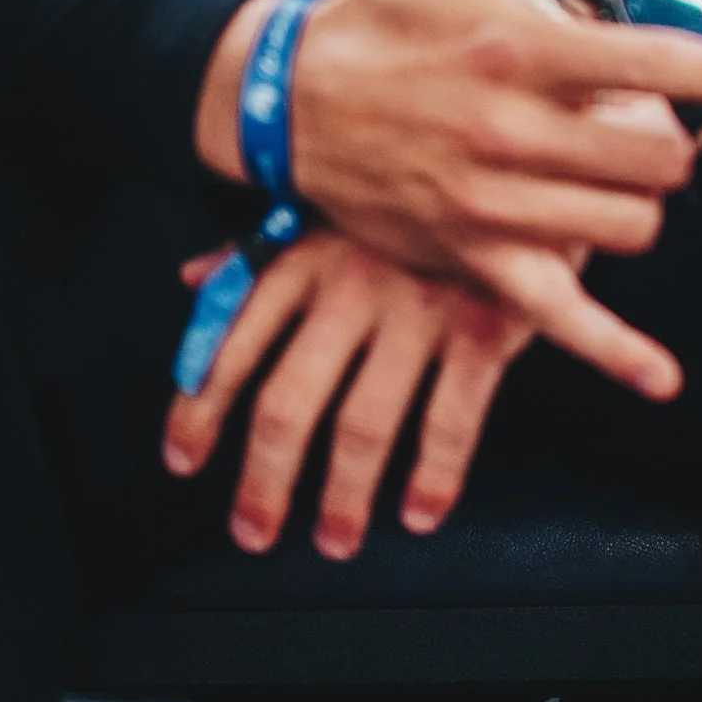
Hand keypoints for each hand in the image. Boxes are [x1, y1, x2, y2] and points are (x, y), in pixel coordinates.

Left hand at [163, 228, 533, 558]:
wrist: (517, 162)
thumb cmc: (415, 193)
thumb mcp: (331, 205)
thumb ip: (259, 249)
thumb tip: (192, 279)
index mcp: (305, 254)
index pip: (232, 344)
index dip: (198, 410)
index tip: (183, 461)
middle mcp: (352, 284)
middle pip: (288, 403)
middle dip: (265, 480)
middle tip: (253, 531)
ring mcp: (420, 308)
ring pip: (363, 424)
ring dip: (344, 495)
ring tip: (336, 539)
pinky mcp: (486, 327)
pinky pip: (452, 418)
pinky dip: (434, 475)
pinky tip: (420, 512)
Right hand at [194, 0, 701, 398]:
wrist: (282, 103)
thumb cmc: (384, 11)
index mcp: (517, 48)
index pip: (640, 65)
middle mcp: (510, 132)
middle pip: (649, 159)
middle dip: (671, 143)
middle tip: (652, 125)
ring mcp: (490, 205)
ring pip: (622, 226)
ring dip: (641, 205)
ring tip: (615, 176)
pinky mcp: (468, 259)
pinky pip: (552, 317)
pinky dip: (611, 351)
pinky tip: (662, 377)